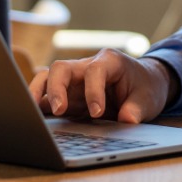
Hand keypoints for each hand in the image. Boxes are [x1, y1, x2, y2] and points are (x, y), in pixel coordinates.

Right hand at [29, 50, 172, 123]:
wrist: (144, 84)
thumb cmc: (146, 87)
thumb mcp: (149, 98)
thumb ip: (137, 108)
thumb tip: (127, 121)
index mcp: (109, 61)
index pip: (94, 71)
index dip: (93, 91)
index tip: (97, 113)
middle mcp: (86, 66)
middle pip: (61, 68)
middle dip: (56, 88)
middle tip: (58, 110)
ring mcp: (74, 80)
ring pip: (47, 78)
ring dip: (38, 94)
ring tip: (32, 114)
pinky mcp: (68, 95)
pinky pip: (47, 95)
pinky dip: (38, 105)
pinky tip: (34, 120)